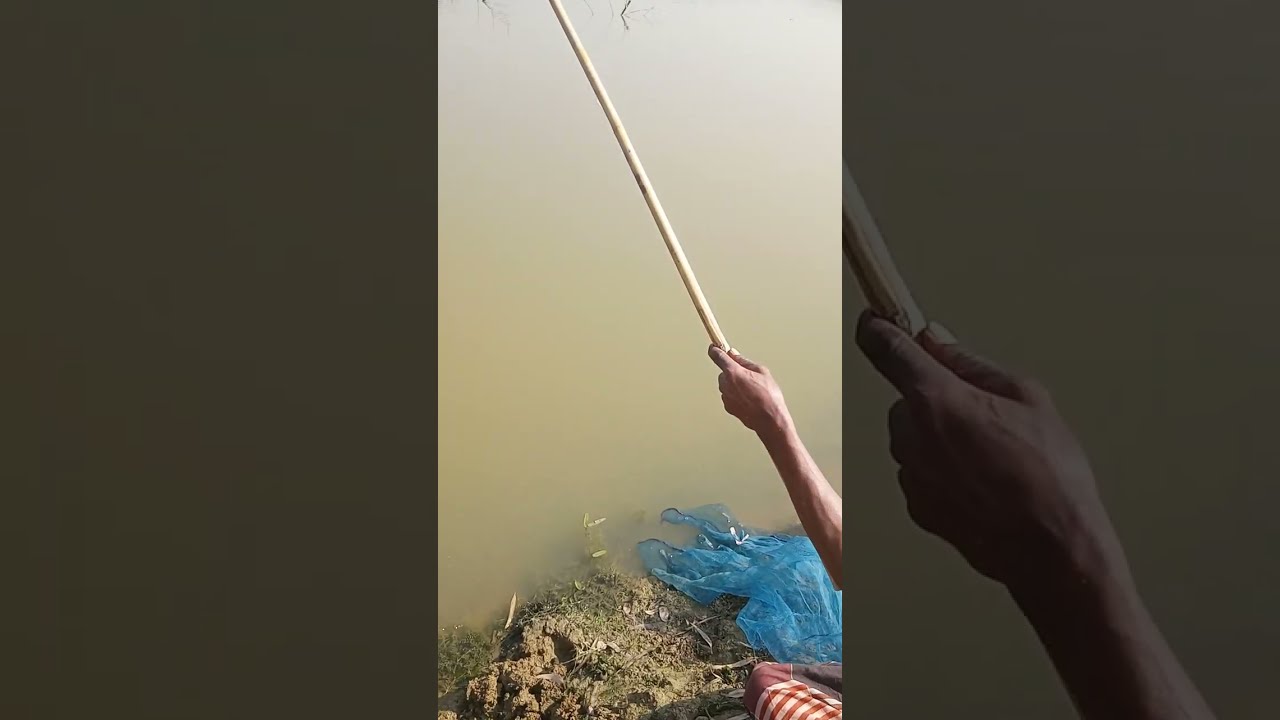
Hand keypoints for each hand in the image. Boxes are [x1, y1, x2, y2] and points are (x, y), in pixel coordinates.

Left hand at [709, 345, 791, 435]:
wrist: (769, 419)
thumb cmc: (769, 396)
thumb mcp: (761, 371)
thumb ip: (744, 361)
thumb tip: (734, 354)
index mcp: (733, 372)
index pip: (717, 356)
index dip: (715, 349)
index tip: (714, 346)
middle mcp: (725, 384)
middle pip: (724, 372)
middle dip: (733, 371)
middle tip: (748, 376)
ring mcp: (725, 396)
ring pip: (726, 384)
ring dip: (735, 384)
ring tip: (752, 390)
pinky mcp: (727, 406)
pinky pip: (729, 395)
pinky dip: (736, 395)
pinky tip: (749, 399)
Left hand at [854, 310, 1120, 587]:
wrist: (1052, 549)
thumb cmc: (1050, 473)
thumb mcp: (1028, 397)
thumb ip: (972, 365)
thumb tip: (935, 341)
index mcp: (936, 398)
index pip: (886, 349)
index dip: (877, 328)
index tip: (876, 319)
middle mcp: (911, 435)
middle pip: (907, 401)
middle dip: (935, 400)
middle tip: (984, 417)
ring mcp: (910, 474)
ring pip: (913, 439)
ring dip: (939, 438)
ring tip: (992, 459)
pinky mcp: (916, 507)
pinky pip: (920, 473)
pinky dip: (941, 472)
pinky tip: (982, 485)